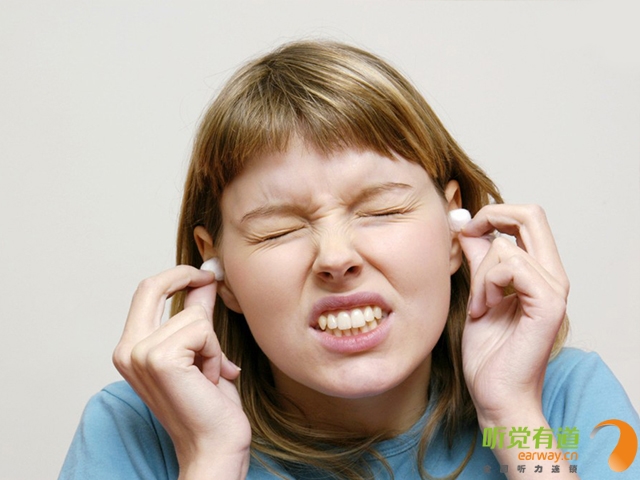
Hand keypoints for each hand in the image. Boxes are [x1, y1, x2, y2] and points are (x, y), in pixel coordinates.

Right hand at [112, 265, 250, 478]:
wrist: (214, 445)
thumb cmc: (209, 405)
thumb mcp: (202, 349)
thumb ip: (197, 313)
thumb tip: (206, 278)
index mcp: (131, 347)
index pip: (146, 291)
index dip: (176, 275)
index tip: (204, 273)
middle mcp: (127, 349)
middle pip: (152, 286)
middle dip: (186, 276)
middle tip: (211, 277)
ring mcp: (139, 354)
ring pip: (194, 316)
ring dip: (212, 344)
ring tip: (209, 373)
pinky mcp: (159, 359)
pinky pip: (203, 331)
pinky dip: (215, 353)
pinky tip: (209, 379)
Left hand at [457, 205, 568, 425]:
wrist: (496, 394)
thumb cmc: (489, 353)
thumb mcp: (478, 294)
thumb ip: (479, 261)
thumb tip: (468, 228)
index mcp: (540, 272)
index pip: (528, 218)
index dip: (494, 213)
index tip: (466, 229)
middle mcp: (553, 276)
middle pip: (531, 215)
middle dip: (490, 218)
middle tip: (466, 238)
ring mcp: (554, 290)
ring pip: (507, 247)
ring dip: (480, 275)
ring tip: (479, 305)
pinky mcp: (549, 305)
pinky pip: (512, 267)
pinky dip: (488, 285)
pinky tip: (484, 309)